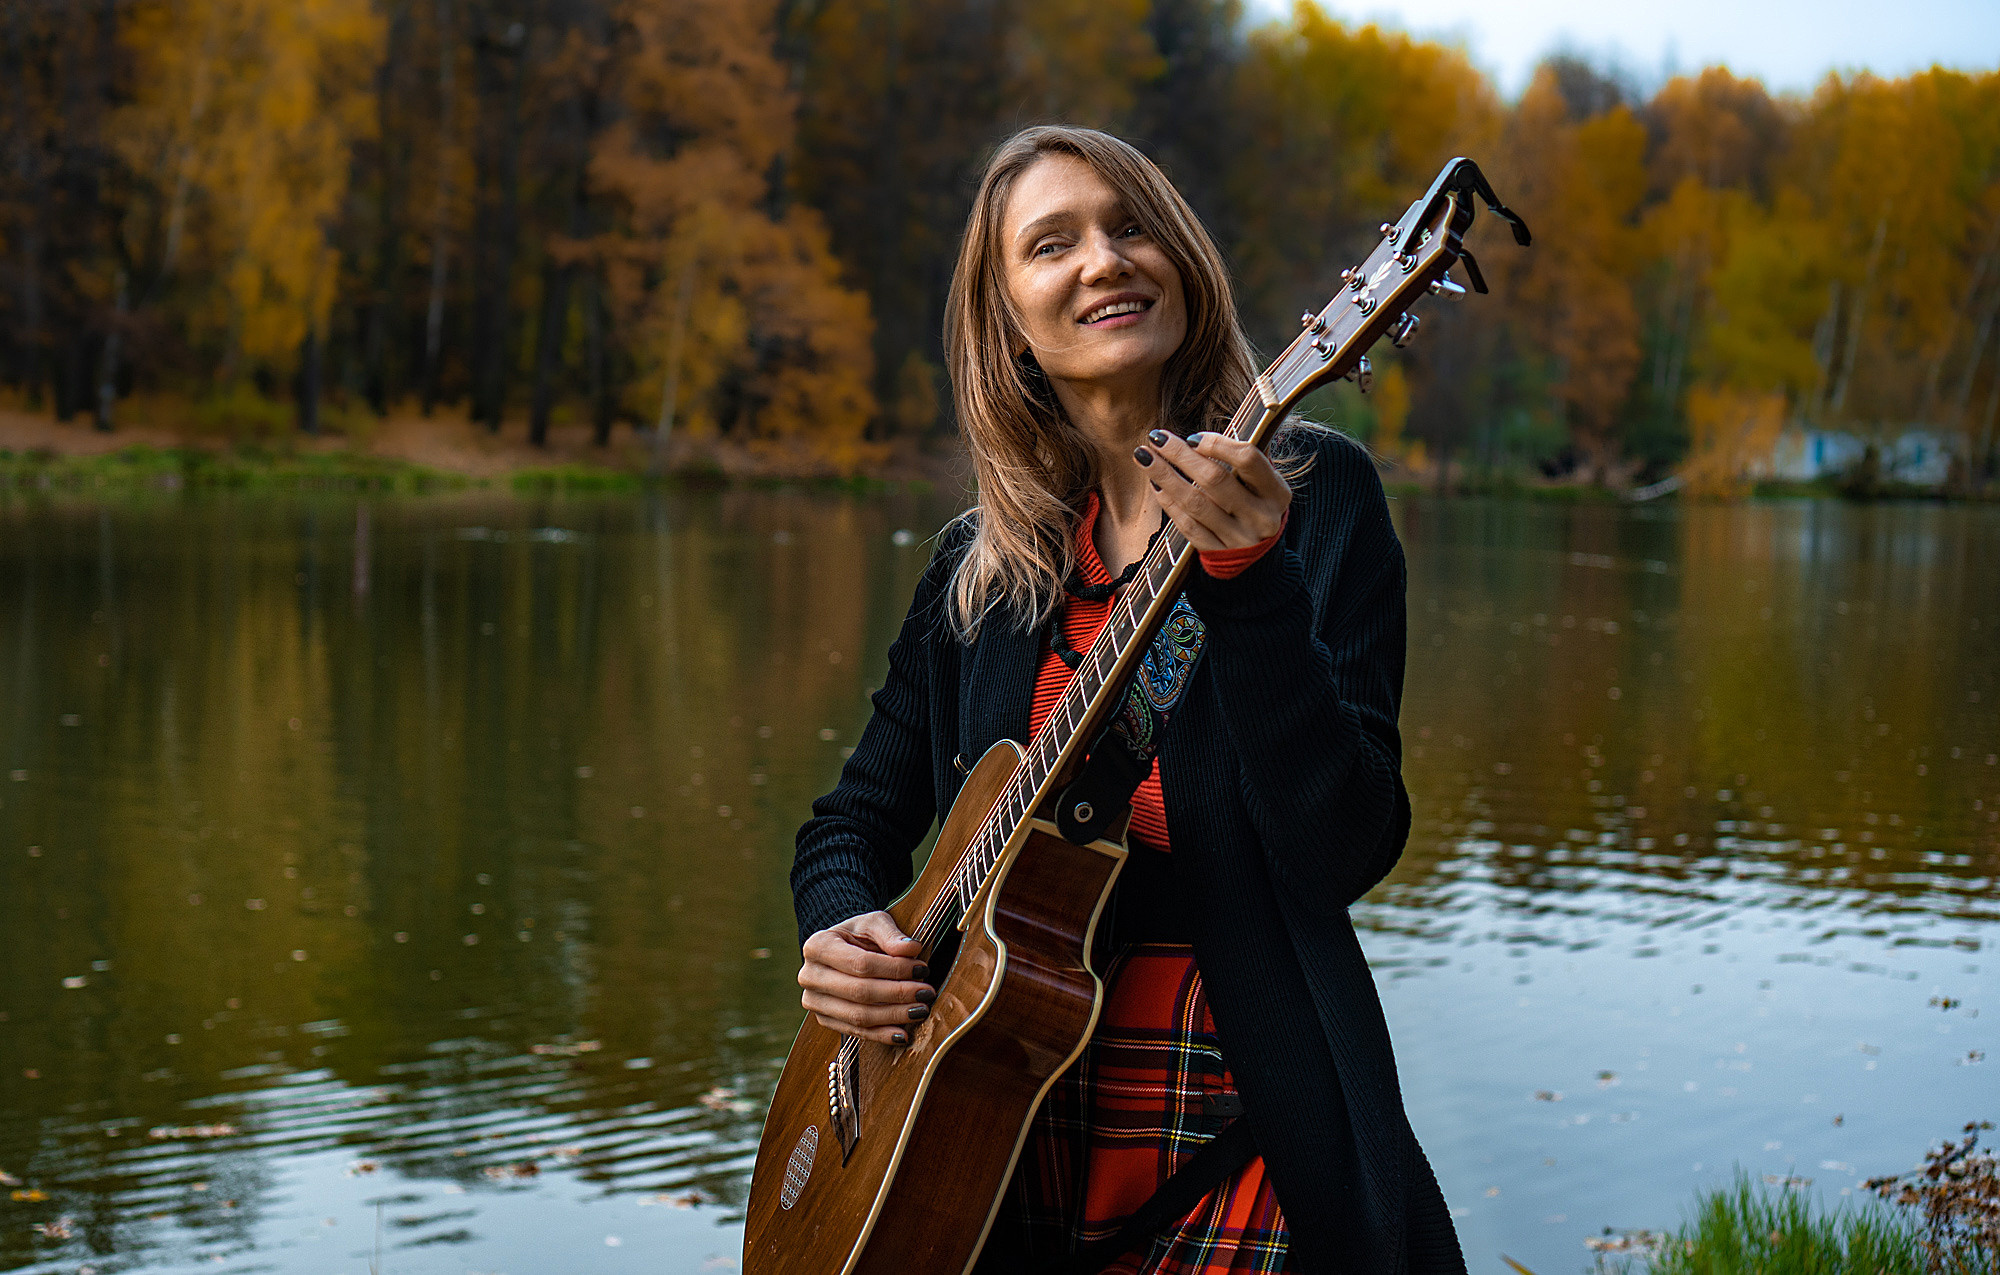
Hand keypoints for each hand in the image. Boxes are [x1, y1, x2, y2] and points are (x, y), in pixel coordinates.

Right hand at [798, 911, 934, 1045]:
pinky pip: (855, 1031)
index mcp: (817, 946)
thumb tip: (911, 949)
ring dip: (893, 1016)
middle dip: (897, 994)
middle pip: (859, 992)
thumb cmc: (858, 935)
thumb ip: (891, 934)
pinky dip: (880, 1035)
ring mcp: (814, 1001)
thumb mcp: (873, 923)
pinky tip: (902, 1034)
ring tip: (920, 1010)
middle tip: (926, 993)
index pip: (861, 963)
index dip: (894, 969)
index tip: (922, 969)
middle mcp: (810, 976)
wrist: (841, 949)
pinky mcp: (824, 1019)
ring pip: (858, 1016)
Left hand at [1134, 430, 1290, 551]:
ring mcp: (1238, 538)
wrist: (1261, 559)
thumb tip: (1201, 437)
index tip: (1193, 438)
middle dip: (1181, 455)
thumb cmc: (1257, 507)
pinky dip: (1169, 503)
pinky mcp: (1217, 554)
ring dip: (1165, 476)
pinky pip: (1187, 526)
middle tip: (1157, 438)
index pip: (1248, 459)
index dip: (1218, 444)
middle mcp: (1260, 517)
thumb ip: (1244, 461)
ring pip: (1195, 503)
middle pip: (1215, 479)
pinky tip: (1156, 484)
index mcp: (1276, 493)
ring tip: (1144, 456)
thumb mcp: (1265, 485)